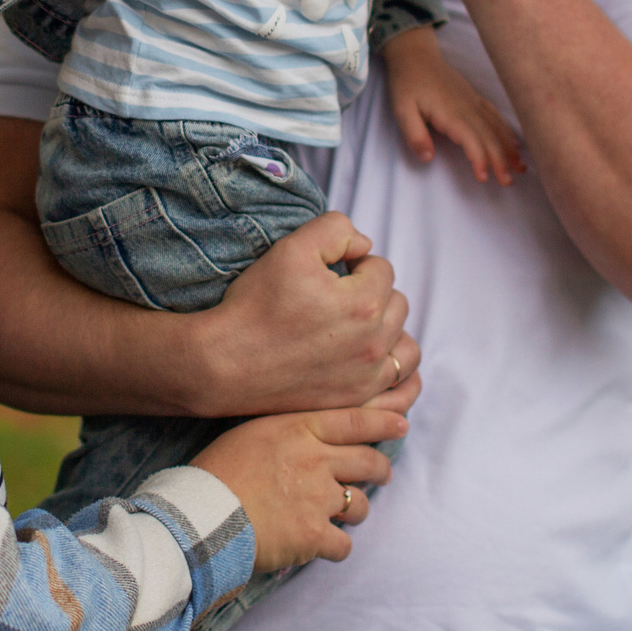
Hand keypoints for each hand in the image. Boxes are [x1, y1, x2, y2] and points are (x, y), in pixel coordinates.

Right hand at [191, 405, 408, 573]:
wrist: (200, 515)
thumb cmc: (216, 472)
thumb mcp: (251, 433)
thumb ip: (288, 431)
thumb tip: (313, 438)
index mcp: (297, 429)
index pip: (354, 420)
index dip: (383, 422)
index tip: (400, 425)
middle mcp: (314, 459)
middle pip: (368, 461)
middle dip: (380, 469)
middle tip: (380, 474)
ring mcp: (317, 498)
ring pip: (361, 504)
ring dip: (355, 510)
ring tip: (341, 515)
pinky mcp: (313, 535)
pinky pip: (344, 544)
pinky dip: (335, 546)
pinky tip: (321, 545)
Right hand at [193, 213, 421, 414]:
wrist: (226, 362)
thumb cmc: (256, 304)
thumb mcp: (291, 248)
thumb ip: (337, 230)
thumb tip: (364, 245)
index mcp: (365, 303)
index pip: (382, 269)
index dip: (355, 264)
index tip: (329, 274)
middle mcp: (374, 343)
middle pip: (398, 304)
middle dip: (373, 294)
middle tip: (337, 297)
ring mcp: (368, 377)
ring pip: (405, 345)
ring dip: (389, 329)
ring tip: (358, 326)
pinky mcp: (356, 400)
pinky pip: (399, 385)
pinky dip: (390, 366)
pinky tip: (371, 358)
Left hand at [382, 25, 523, 184]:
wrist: (415, 55)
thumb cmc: (407, 83)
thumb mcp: (402, 109)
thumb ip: (414, 134)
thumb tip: (428, 158)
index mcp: (450, 114)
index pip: (471, 140)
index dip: (479, 159)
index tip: (483, 177)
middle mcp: (467, 109)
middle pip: (488, 137)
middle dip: (500, 161)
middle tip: (508, 182)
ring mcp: (473, 102)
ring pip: (496, 128)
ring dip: (509, 149)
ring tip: (520, 168)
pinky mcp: (474, 98)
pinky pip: (495, 116)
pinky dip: (507, 131)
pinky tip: (515, 143)